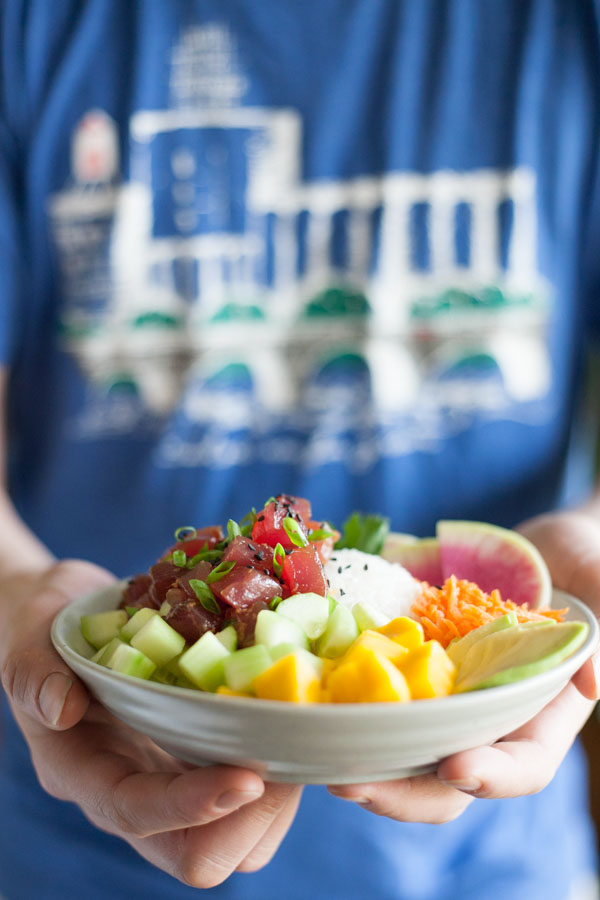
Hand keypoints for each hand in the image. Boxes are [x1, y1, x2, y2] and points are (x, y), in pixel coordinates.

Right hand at [0, 561, 300, 886]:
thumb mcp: (26, 639)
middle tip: (289, 761)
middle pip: (197, 855)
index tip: (247, 779)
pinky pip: (252, 793)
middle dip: (251, 821)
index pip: (136, 815)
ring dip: (278, 802)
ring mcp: (172, 778)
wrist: (67, 617)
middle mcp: (133, 790)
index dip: (192, 807)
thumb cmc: (44, 627)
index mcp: (84, 772)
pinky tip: (292, 721)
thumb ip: (32, 673)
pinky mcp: (202, 756)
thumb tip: (61, 707)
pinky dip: (282, 769)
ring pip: (237, 838)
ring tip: (298, 740)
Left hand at [329, 510, 599, 819]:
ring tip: (321, 762)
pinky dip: (346, 712)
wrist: (534, 547)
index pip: (522, 766)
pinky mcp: (406, 675)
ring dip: (363, 764)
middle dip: (402, 790)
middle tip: (353, 783)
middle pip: (448, 780)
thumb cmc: (580, 564)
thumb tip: (591, 681)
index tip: (456, 767)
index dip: (493, 775)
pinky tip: (310, 710)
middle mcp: (486, 721)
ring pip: (402, 753)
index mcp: (540, 718)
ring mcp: (442, 701)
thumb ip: (599, 637)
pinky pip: (376, 702)